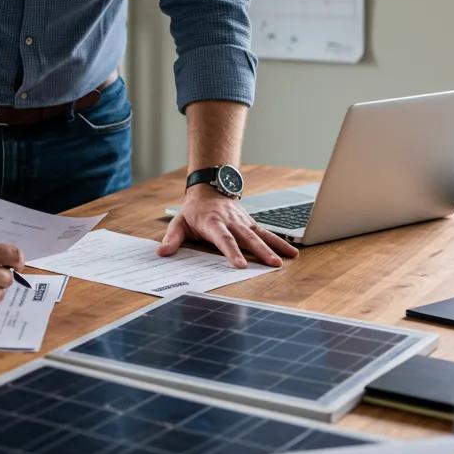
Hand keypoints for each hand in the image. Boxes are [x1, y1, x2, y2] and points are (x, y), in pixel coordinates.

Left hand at [158, 186, 298, 268]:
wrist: (208, 189)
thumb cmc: (193, 212)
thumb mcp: (178, 222)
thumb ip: (172, 238)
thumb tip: (161, 253)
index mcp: (212, 223)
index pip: (223, 239)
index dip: (231, 251)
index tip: (240, 265)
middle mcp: (230, 222)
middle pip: (246, 238)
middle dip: (259, 251)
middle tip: (272, 264)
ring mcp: (242, 222)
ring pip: (259, 235)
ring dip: (272, 247)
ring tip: (284, 260)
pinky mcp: (250, 223)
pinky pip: (266, 233)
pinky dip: (279, 242)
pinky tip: (292, 252)